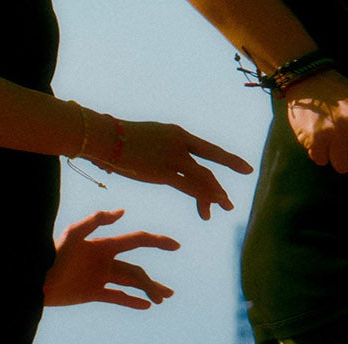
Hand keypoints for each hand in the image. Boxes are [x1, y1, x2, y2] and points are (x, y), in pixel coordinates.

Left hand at [43, 209, 181, 308]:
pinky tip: (146, 306)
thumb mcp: (73, 233)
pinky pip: (117, 297)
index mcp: (104, 244)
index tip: (176, 246)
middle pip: (136, 269)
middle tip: (169, 294)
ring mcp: (100, 277)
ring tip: (161, 300)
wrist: (35, 279)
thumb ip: (96, 220)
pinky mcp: (92, 293)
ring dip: (147, 290)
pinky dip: (131, 301)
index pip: (136, 241)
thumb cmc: (52, 254)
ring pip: (130, 283)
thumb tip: (122, 212)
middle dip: (152, 281)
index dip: (157, 242)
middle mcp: (105, 260)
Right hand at [90, 118, 252, 220]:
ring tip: (226, 207)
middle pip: (212, 161)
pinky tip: (211, 207)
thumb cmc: (118, 139)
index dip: (227, 160)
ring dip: (216, 194)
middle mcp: (180, 143)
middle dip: (225, 180)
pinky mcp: (163, 172)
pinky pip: (190, 187)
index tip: (243, 168)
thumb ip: (159, 149)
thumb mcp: (147, 139)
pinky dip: (203, 197)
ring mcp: (173, 157)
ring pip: (204, 177)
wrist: (104, 137)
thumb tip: (158, 160)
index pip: (207, 149)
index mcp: (177, 133)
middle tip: (233, 198)